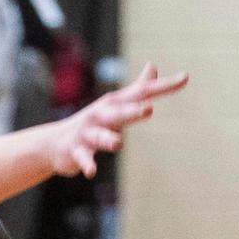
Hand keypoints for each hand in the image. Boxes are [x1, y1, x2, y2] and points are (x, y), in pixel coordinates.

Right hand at [51, 63, 188, 177]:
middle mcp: (101, 115)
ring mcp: (87, 133)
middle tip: (148, 109)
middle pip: (120, 113)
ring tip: (117, 144)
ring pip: (100, 136)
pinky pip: (83, 158)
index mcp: (115, 104)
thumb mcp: (115, 104)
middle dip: (132, 111)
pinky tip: (91, 172)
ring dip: (108, 139)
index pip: (142, 93)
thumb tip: (153, 66)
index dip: (163, 87)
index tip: (184, 78)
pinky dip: (86, 164)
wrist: (54, 143)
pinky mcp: (75, 151)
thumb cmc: (92, 123)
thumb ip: (138, 87)